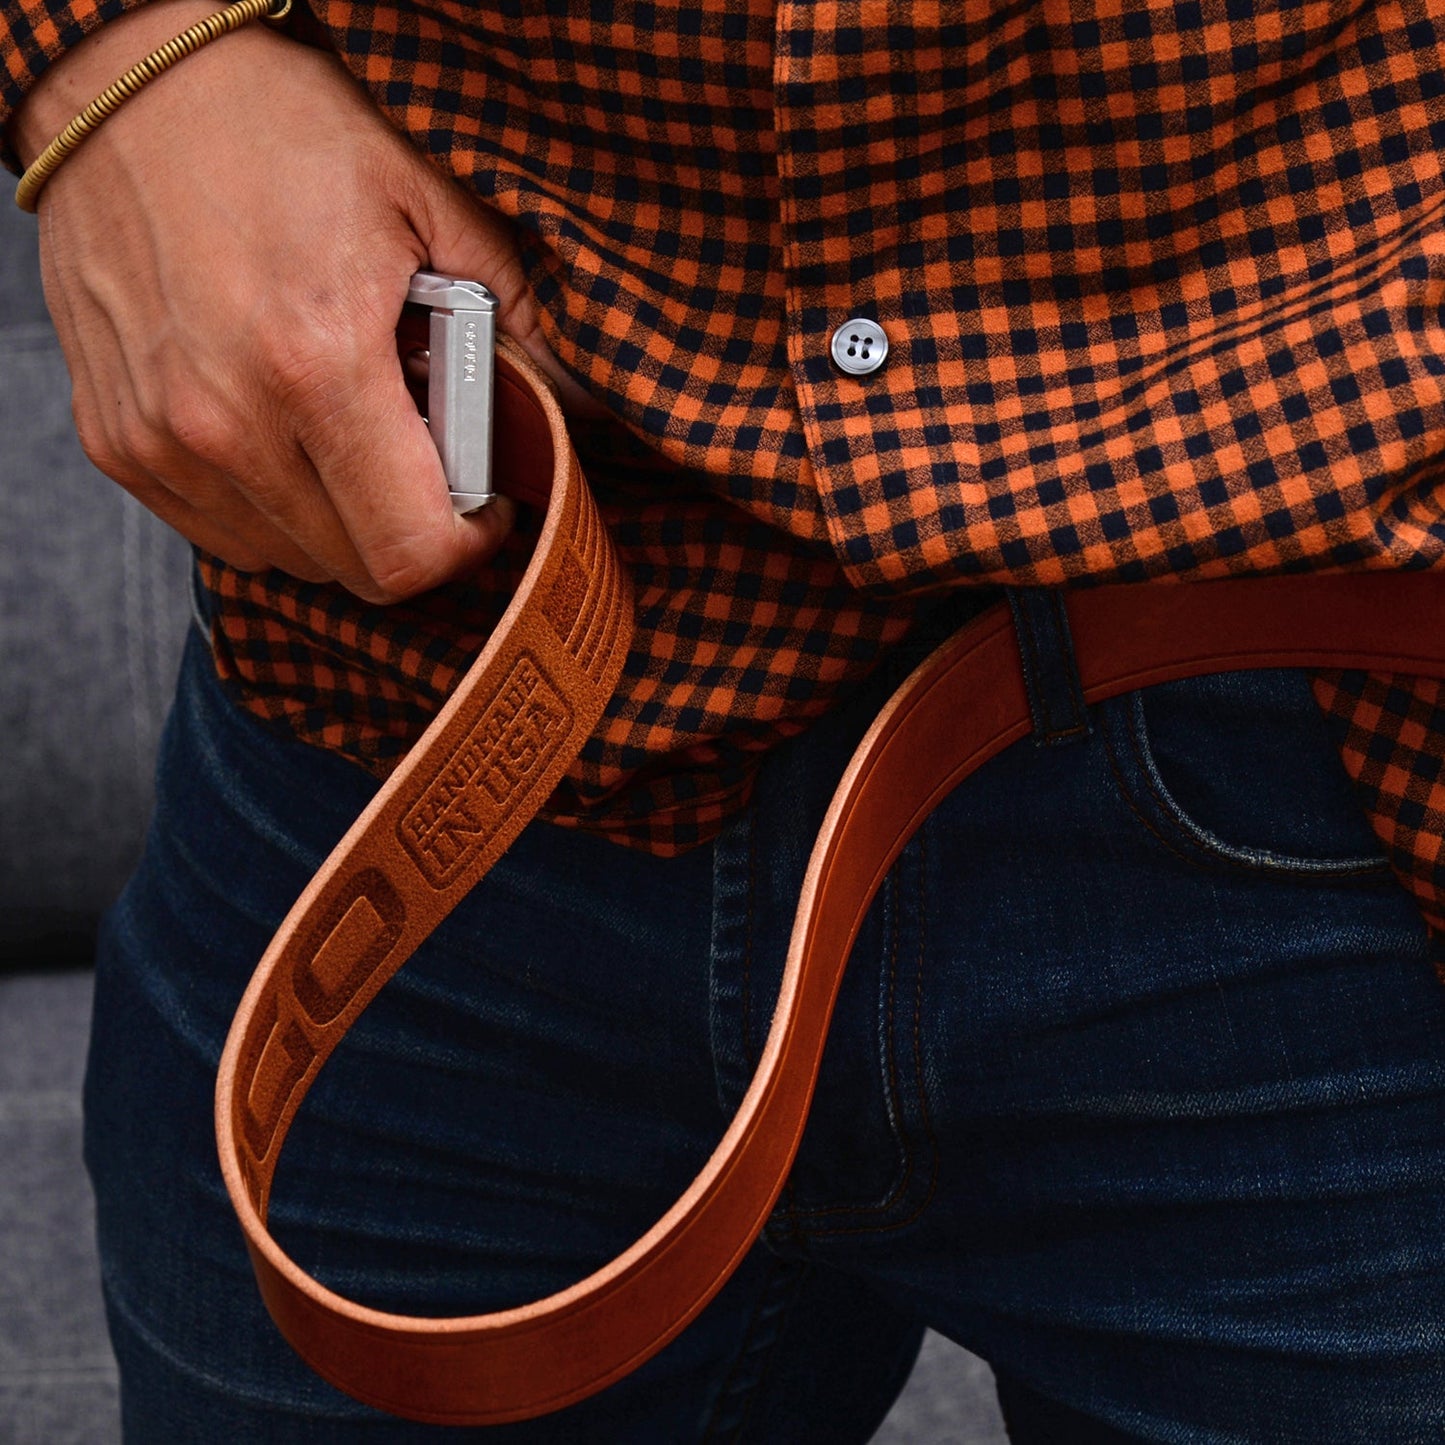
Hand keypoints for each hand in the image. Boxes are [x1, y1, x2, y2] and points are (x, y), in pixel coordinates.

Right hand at [11, 2, 592, 601]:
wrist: (126, 84)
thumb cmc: (281, 130)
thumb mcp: (428, 199)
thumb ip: (518, 315)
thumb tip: (584, 402)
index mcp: (317, 365)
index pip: (410, 551)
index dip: (467, 544)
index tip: (484, 501)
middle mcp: (225, 422)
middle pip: (355, 569)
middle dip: (411, 529)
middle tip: (424, 455)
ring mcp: (159, 440)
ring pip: (290, 559)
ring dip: (340, 521)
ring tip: (349, 428)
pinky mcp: (116, 442)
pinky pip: (221, 532)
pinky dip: (269, 508)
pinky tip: (284, 429)